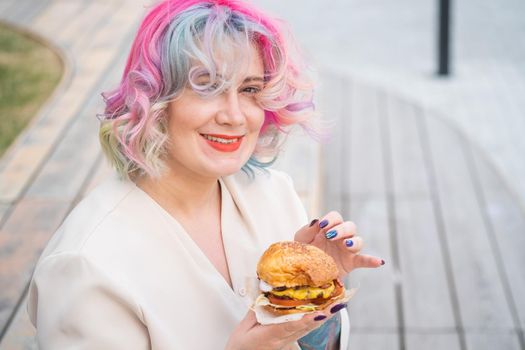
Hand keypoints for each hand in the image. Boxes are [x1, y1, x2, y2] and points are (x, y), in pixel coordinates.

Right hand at [225, 306, 343, 349]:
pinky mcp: (288, 344)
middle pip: (306, 326)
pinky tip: (321, 314)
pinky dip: (313, 321)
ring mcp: (287, 344)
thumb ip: (255, 310)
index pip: (290, 326)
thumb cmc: (240, 349)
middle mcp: (282, 341)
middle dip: (323, 314)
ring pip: (308, 329)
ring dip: (322, 317)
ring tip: (335, 305)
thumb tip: (264, 292)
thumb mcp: (242, 329)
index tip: (320, 314)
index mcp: (270, 336)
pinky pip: (303, 331)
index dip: (306, 319)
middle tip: (338, 303)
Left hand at [294, 211, 383, 278]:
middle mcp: (341, 237)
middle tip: (330, 235)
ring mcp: (347, 250)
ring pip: (358, 241)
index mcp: (329, 228)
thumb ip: (308, 229)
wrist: (303, 270)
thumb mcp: (301, 239)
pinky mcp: (350, 263)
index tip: (322, 225)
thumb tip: (317, 221)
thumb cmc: (303, 251)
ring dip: (353, 241)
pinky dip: (372, 261)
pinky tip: (379, 262)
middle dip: (342, 229)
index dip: (331, 219)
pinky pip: (364, 260)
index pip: (336, 217)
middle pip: (350, 226)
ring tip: (346, 245)